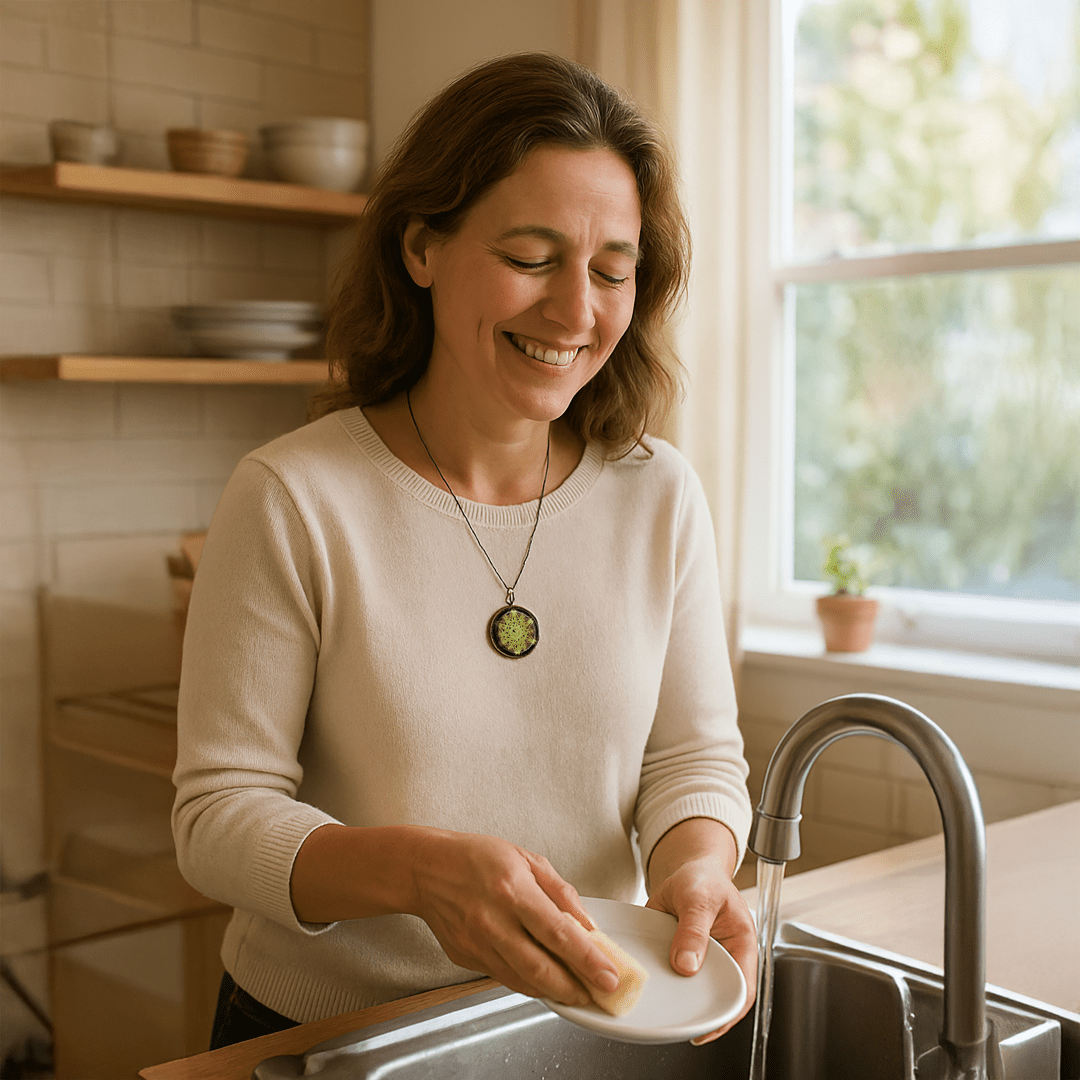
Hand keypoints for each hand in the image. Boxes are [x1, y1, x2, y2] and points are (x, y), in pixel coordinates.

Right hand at [408, 830, 619, 1006]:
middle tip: (598, 994)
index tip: (609, 976)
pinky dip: (527, 984)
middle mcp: (494, 921)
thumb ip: (560, 892)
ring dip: (553, 991)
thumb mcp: (526, 859)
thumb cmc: (477, 857)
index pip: (558, 933)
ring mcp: (477, 943)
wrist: (426, 868)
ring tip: (576, 993)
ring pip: (521, 980)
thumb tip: (587, 924)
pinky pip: (503, 977)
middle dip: (574, 987)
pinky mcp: (465, 958)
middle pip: (540, 967)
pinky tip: (544, 982)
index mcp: (513, 890)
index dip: (587, 959)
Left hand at [645, 819, 757, 1043]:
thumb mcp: (698, 897)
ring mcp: (702, 961)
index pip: (742, 990)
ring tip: (662, 1014)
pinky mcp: (681, 958)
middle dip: (700, 1014)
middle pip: (717, 996)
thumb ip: (694, 929)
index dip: (727, 1014)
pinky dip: (663, 983)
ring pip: (694, 990)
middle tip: (677, 1026)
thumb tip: (687, 965)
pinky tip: (650, 988)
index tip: (706, 1030)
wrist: (688, 870)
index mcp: (741, 945)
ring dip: (679, 1001)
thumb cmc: (703, 879)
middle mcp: (724, 959)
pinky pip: (674, 977)